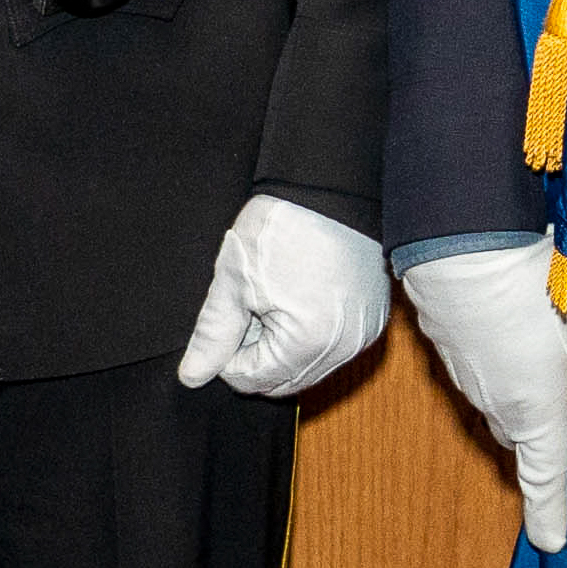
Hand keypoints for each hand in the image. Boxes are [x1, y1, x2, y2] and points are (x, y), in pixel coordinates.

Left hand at [177, 196, 388, 399]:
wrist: (331, 186)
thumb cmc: (283, 226)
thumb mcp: (234, 280)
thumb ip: (214, 334)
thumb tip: (192, 376)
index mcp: (307, 342)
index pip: (252, 379)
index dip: (229, 354)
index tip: (229, 317)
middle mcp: (343, 348)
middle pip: (284, 381)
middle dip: (258, 354)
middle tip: (249, 309)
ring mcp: (364, 334)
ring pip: (308, 367)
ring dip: (284, 346)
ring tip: (274, 299)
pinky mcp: (374, 319)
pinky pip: (334, 348)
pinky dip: (311, 335)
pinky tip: (300, 297)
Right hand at [401, 239, 566, 548]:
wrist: (459, 244)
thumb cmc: (533, 292)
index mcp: (534, 409)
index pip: (545, 474)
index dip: (549, 511)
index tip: (552, 542)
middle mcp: (494, 402)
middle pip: (520, 433)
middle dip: (541, 432)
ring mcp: (464, 375)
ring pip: (498, 396)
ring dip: (519, 386)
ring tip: (542, 346)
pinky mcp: (445, 345)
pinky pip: (477, 367)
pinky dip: (496, 356)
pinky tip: (510, 321)